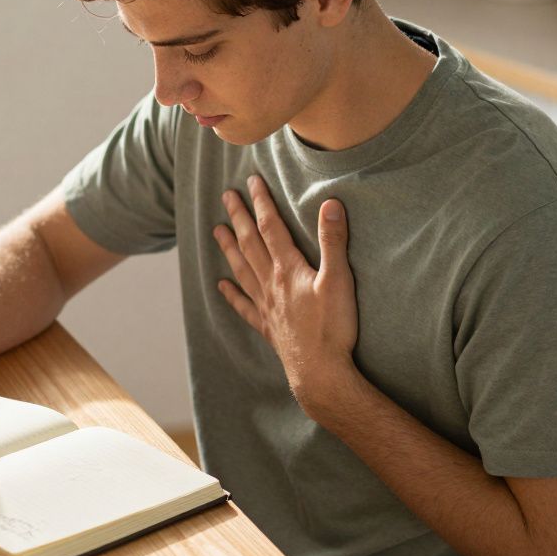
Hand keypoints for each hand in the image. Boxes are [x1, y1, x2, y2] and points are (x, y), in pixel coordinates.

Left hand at [212, 174, 358, 415]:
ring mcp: (266, 306)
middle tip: (226, 197)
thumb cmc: (332, 328)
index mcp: (288, 269)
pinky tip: (221, 287)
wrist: (320, 372)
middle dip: (239, 217)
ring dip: (229, 249)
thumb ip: (333, 241)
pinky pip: (244, 307)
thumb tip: (330, 204)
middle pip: (250, 244)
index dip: (261, 203)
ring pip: (242, 270)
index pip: (271, 227)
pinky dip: (232, 295)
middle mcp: (270, 284)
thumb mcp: (339, 280)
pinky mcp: (268, 326)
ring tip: (217, 232)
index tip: (251, 182)